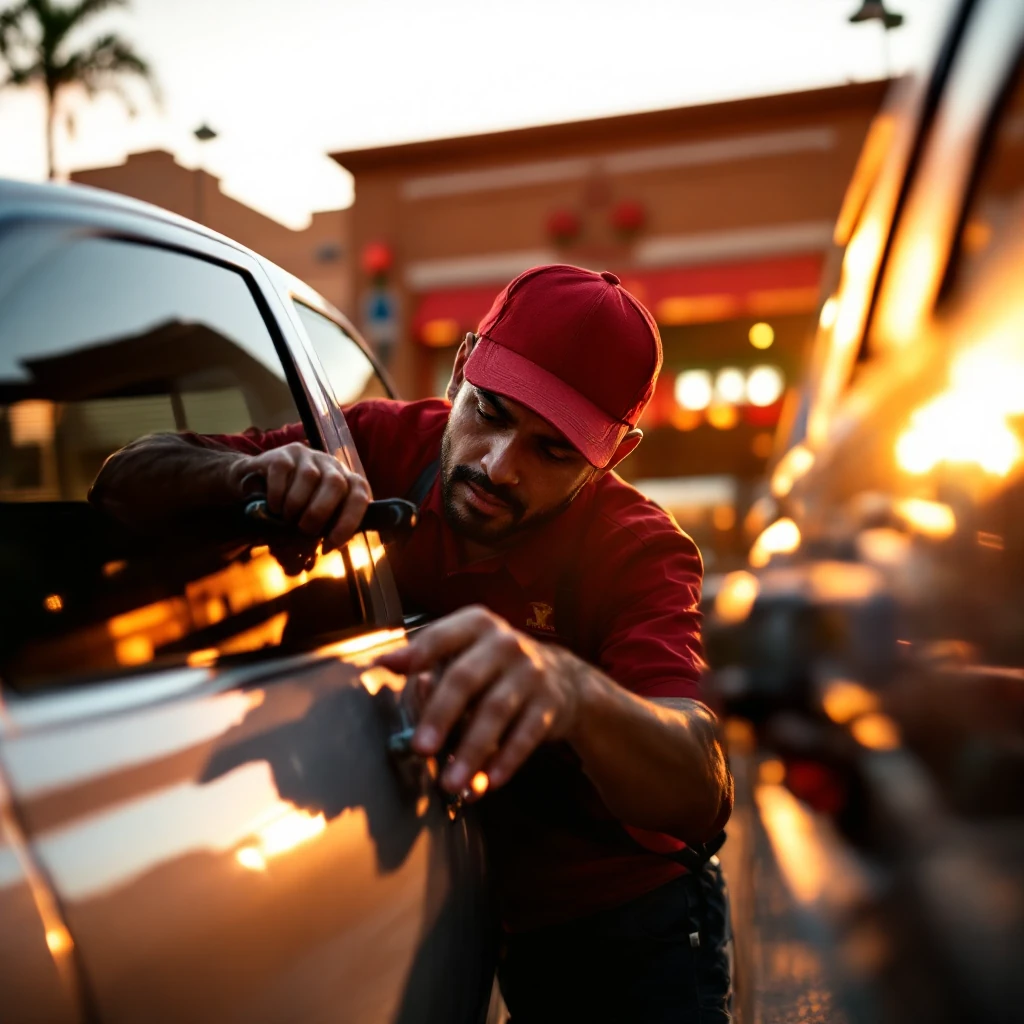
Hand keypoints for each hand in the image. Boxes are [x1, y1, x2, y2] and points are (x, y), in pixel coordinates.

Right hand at [230, 443, 370, 549]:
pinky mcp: (282, 454)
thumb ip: (326, 527)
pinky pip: (283, 471)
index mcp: (345, 481)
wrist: (255, 482)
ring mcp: (307, 456)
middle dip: (319, 513)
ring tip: (287, 518)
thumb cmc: (293, 506)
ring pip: (309, 477)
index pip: (359, 496)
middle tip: (304, 529)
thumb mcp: (314, 516)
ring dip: (296, 505)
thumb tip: (330, 546)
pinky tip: (274, 506)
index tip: (331, 543)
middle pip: (335, 484)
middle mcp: (330, 464)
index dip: (349, 522)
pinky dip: (278, 494)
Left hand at [374, 606, 583, 793]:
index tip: (391, 670)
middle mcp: (504, 643)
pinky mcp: (550, 703)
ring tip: (450, 782)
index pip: (442, 636)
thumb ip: (428, 660)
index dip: (418, 653)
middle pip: (465, 679)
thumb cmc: (495, 666)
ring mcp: (531, 672)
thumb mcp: (465, 653)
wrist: (562, 677)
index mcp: (476, 625)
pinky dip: (505, 761)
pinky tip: (487, 783)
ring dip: (471, 751)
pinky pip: (526, 735)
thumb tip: (388, 663)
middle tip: (420, 748)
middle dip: (440, 715)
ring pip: (495, 712)